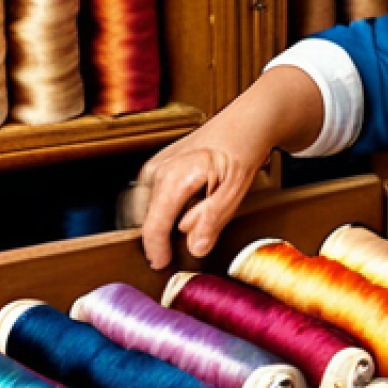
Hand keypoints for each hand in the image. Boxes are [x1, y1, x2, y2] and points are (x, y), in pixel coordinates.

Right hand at [136, 67, 323, 268]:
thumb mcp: (235, 190)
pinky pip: (149, 197)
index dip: (157, 250)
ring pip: (145, 209)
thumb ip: (212, 220)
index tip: (163, 264)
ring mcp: (154, 165)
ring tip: (192, 214)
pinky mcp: (155, 165)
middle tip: (185, 239)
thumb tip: (195, 248)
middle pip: (146, 219)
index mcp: (174, 176)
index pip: (153, 225)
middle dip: (161, 235)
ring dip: (161, 221)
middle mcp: (158, 169)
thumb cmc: (241, 152)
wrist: (243, 123)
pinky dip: (162, 209)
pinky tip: (185, 205)